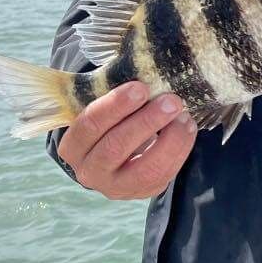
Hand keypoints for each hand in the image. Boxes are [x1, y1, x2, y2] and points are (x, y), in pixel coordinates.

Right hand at [57, 82, 195, 199]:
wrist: (120, 154)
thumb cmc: (114, 122)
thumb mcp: (107, 110)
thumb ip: (118, 96)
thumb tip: (146, 70)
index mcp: (73, 146)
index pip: (88, 126)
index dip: (115, 106)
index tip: (141, 87)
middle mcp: (89, 171)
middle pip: (115, 147)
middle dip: (146, 122)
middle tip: (171, 101)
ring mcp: (116, 187)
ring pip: (145, 168)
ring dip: (170, 140)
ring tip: (184, 115)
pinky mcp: (142, 192)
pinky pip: (165, 174)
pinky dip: (180, 149)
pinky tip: (188, 128)